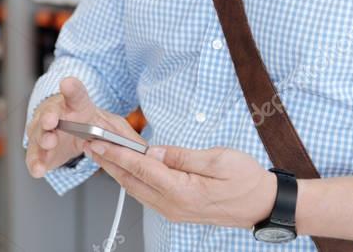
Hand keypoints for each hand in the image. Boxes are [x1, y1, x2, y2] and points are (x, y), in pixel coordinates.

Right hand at [25, 76, 144, 177]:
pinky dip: (35, 162)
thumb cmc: (90, 124)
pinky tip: (39, 169)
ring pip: (39, 132)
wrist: (71, 133)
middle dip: (49, 116)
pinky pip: (34, 155)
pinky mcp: (39, 149)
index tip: (67, 83)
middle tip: (51, 121)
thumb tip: (148, 152)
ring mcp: (45, 131)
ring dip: (42, 138)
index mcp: (77, 105)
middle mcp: (57, 114)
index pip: (75, 94)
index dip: (72, 88)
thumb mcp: (113, 128)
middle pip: (51, 112)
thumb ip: (128, 139)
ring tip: (49, 143)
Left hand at [84, 140, 276, 229]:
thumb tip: (154, 151)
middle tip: (88, 143)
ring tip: (100, 152)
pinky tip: (123, 168)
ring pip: (135, 189)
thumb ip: (182, 156)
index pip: (141, 168)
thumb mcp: (217, 160)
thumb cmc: (246, 180)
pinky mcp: (176, 209)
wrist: (263, 205)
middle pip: (131, 181)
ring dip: (116, 170)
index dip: (116, 153)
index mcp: (182, 192)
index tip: (98, 142)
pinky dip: (130, 178)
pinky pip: (146, 194)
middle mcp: (173, 206)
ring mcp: (173, 211)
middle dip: (108, 161)